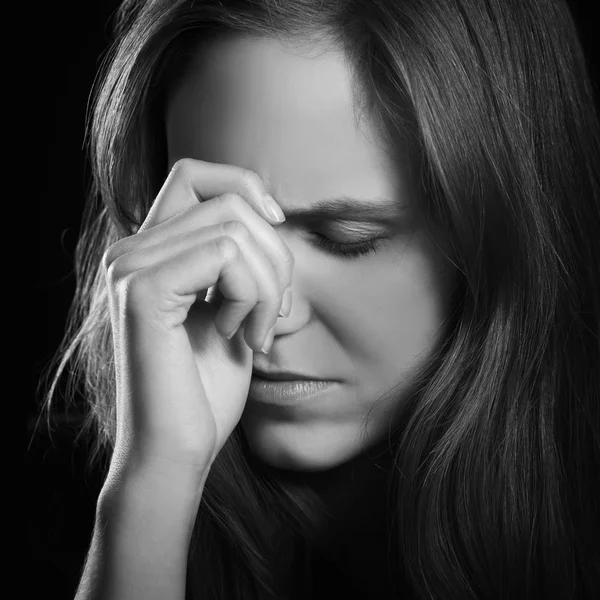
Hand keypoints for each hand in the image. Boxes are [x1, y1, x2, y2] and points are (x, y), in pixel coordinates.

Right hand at [102, 159, 293, 478]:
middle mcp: (131, 251)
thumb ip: (241, 261)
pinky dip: (252, 295)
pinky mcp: (142, 289)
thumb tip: (273, 217)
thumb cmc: (206, 388)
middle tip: (275, 314)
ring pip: (233, 227)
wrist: (177, 450)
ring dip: (269, 284)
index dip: (244, 187)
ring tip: (257, 332)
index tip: (276, 229)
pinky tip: (240, 335)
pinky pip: (224, 255)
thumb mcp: (233, 310)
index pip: (195, 175)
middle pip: (230, 202)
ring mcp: (131, 267)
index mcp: (150, 253)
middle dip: (275, 257)